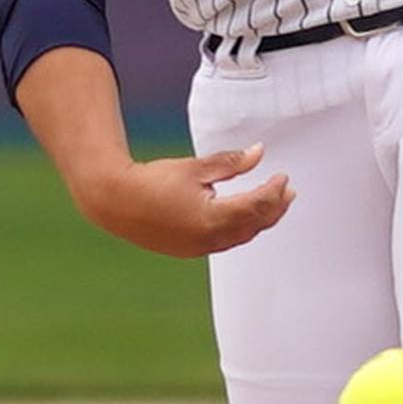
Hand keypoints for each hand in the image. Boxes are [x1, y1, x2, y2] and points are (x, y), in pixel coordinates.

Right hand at [73, 143, 293, 257]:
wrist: (115, 201)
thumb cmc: (152, 180)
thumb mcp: (196, 168)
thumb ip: (230, 163)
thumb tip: (258, 153)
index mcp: (212, 218)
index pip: (256, 205)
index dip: (274, 191)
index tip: (283, 178)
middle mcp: (209, 239)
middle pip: (254, 225)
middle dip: (274, 208)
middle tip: (288, 193)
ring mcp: (199, 248)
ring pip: (241, 236)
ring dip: (259, 220)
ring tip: (272, 205)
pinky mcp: (190, 250)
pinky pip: (225, 241)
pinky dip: (240, 229)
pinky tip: (244, 216)